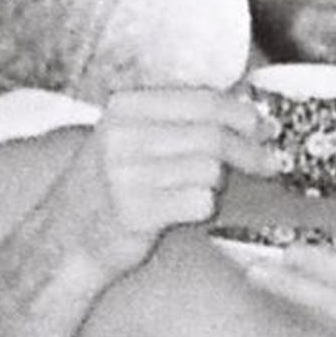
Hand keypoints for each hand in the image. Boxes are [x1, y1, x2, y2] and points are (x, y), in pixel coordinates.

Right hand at [47, 87, 275, 278]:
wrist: (66, 236)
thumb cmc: (112, 184)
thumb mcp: (132, 136)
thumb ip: (179, 119)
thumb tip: (250, 112)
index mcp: (125, 107)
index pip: (201, 100)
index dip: (242, 114)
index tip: (266, 127)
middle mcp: (122, 136)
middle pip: (212, 136)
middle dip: (249, 152)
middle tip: (269, 164)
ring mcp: (125, 175)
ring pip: (209, 170)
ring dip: (219, 184)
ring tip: (204, 191)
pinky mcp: (134, 212)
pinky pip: (198, 203)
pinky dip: (204, 208)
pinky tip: (188, 210)